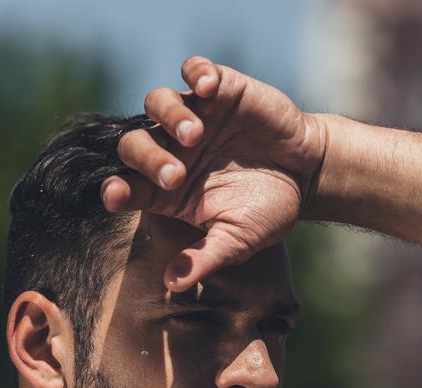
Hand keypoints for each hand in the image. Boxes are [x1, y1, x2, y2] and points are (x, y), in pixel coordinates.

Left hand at [103, 56, 328, 290]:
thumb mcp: (237, 240)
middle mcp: (169, 149)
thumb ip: (204, 259)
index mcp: (163, 189)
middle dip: (147, 159)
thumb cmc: (266, 212)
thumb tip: (171, 284)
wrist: (306, 176)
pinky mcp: (218, 89)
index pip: (124, 185)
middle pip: (133, 144)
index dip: (114, 189)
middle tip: (176, 175)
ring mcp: (192, 115)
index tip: (117, 195)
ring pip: (156, 102)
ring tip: (195, 135)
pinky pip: (195, 69)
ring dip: (168, 116)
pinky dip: (196, 72)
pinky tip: (208, 87)